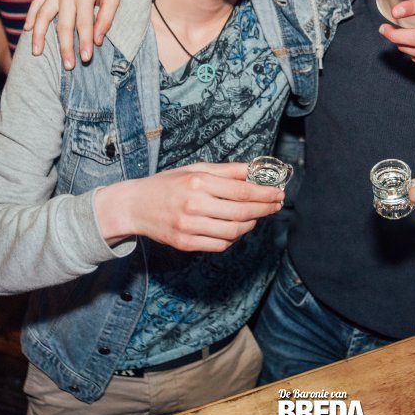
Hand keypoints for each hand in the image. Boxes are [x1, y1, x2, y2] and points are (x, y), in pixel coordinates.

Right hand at [24, 0, 121, 68]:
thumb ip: (106, 18)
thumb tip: (97, 40)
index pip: (84, 24)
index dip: (84, 43)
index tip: (85, 59)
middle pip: (63, 25)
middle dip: (65, 47)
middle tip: (68, 65)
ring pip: (43, 15)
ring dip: (39, 36)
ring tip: (37, 53)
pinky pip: (36, 3)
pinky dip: (31, 17)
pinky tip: (28, 30)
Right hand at [95, 162, 283, 251]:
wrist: (135, 206)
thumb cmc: (168, 184)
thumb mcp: (196, 169)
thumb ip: (228, 171)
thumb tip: (257, 169)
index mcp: (198, 182)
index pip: (242, 191)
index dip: (265, 194)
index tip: (279, 193)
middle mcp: (194, 205)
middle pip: (242, 213)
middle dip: (265, 209)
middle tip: (276, 204)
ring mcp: (189, 227)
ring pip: (234, 232)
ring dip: (251, 225)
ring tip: (255, 216)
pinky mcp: (185, 244)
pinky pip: (220, 245)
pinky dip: (233, 238)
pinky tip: (235, 228)